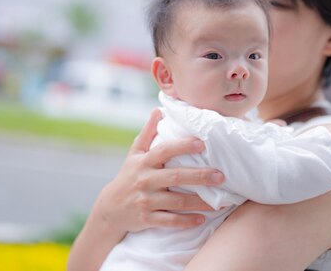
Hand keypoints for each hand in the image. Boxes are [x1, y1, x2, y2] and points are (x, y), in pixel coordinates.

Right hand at [94, 109, 224, 234]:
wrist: (110, 208)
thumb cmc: (128, 176)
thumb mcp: (134, 154)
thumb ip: (148, 132)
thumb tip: (159, 110)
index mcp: (144, 162)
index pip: (164, 151)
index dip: (183, 146)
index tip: (202, 144)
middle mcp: (145, 180)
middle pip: (175, 177)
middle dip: (199, 176)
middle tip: (220, 176)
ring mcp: (146, 201)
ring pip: (176, 202)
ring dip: (198, 202)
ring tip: (218, 202)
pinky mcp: (147, 219)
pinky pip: (169, 221)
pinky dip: (185, 221)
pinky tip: (201, 219)